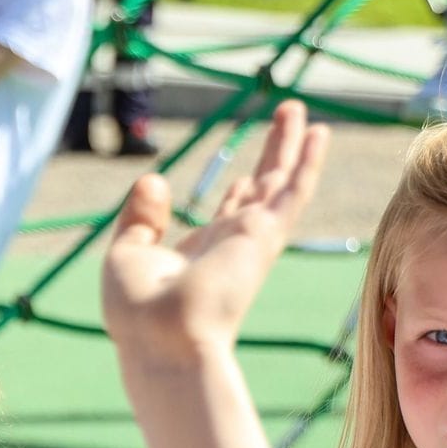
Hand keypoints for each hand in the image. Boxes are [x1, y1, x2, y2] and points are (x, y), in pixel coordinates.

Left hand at [102, 100, 327, 369]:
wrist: (162, 337)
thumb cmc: (138, 311)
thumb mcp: (126, 254)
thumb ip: (140, 218)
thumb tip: (153, 180)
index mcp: (200, 254)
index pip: (226, 216)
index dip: (237, 195)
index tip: (242, 177)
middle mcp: (231, 244)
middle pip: (260, 189)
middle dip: (272, 155)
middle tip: (286, 120)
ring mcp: (251, 238)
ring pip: (279, 181)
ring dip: (290, 145)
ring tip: (299, 109)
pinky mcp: (264, 234)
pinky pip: (293, 189)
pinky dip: (307, 161)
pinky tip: (320, 133)